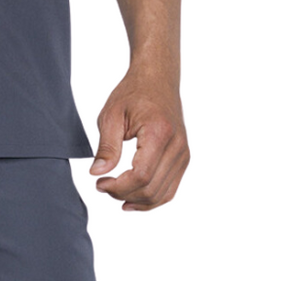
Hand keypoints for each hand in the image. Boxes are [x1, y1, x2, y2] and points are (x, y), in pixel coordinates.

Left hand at [90, 73, 189, 210]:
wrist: (158, 79)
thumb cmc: (134, 93)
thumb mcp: (111, 116)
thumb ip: (106, 147)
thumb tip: (97, 173)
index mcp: (159, 133)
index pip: (141, 175)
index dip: (118, 187)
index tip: (99, 183)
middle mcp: (177, 146)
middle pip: (151, 189)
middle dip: (123, 194)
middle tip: (102, 186)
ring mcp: (183, 154)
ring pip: (161, 195)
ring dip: (136, 200)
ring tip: (114, 192)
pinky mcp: (183, 159)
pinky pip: (169, 190)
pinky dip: (150, 199)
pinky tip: (131, 199)